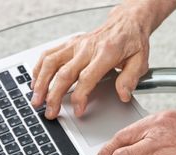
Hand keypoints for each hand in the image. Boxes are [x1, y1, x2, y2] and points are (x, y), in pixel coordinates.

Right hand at [31, 3, 151, 118]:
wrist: (126, 22)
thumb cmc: (132, 41)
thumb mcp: (140, 61)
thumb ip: (130, 79)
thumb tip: (123, 95)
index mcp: (106, 53)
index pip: (87, 78)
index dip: (80, 97)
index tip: (77, 111)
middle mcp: (87, 48)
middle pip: (64, 73)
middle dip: (54, 96)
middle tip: (51, 112)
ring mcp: (76, 44)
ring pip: (51, 63)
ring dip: (41, 83)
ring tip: (36, 100)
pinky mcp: (70, 43)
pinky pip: (49, 54)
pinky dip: (39, 68)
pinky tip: (35, 81)